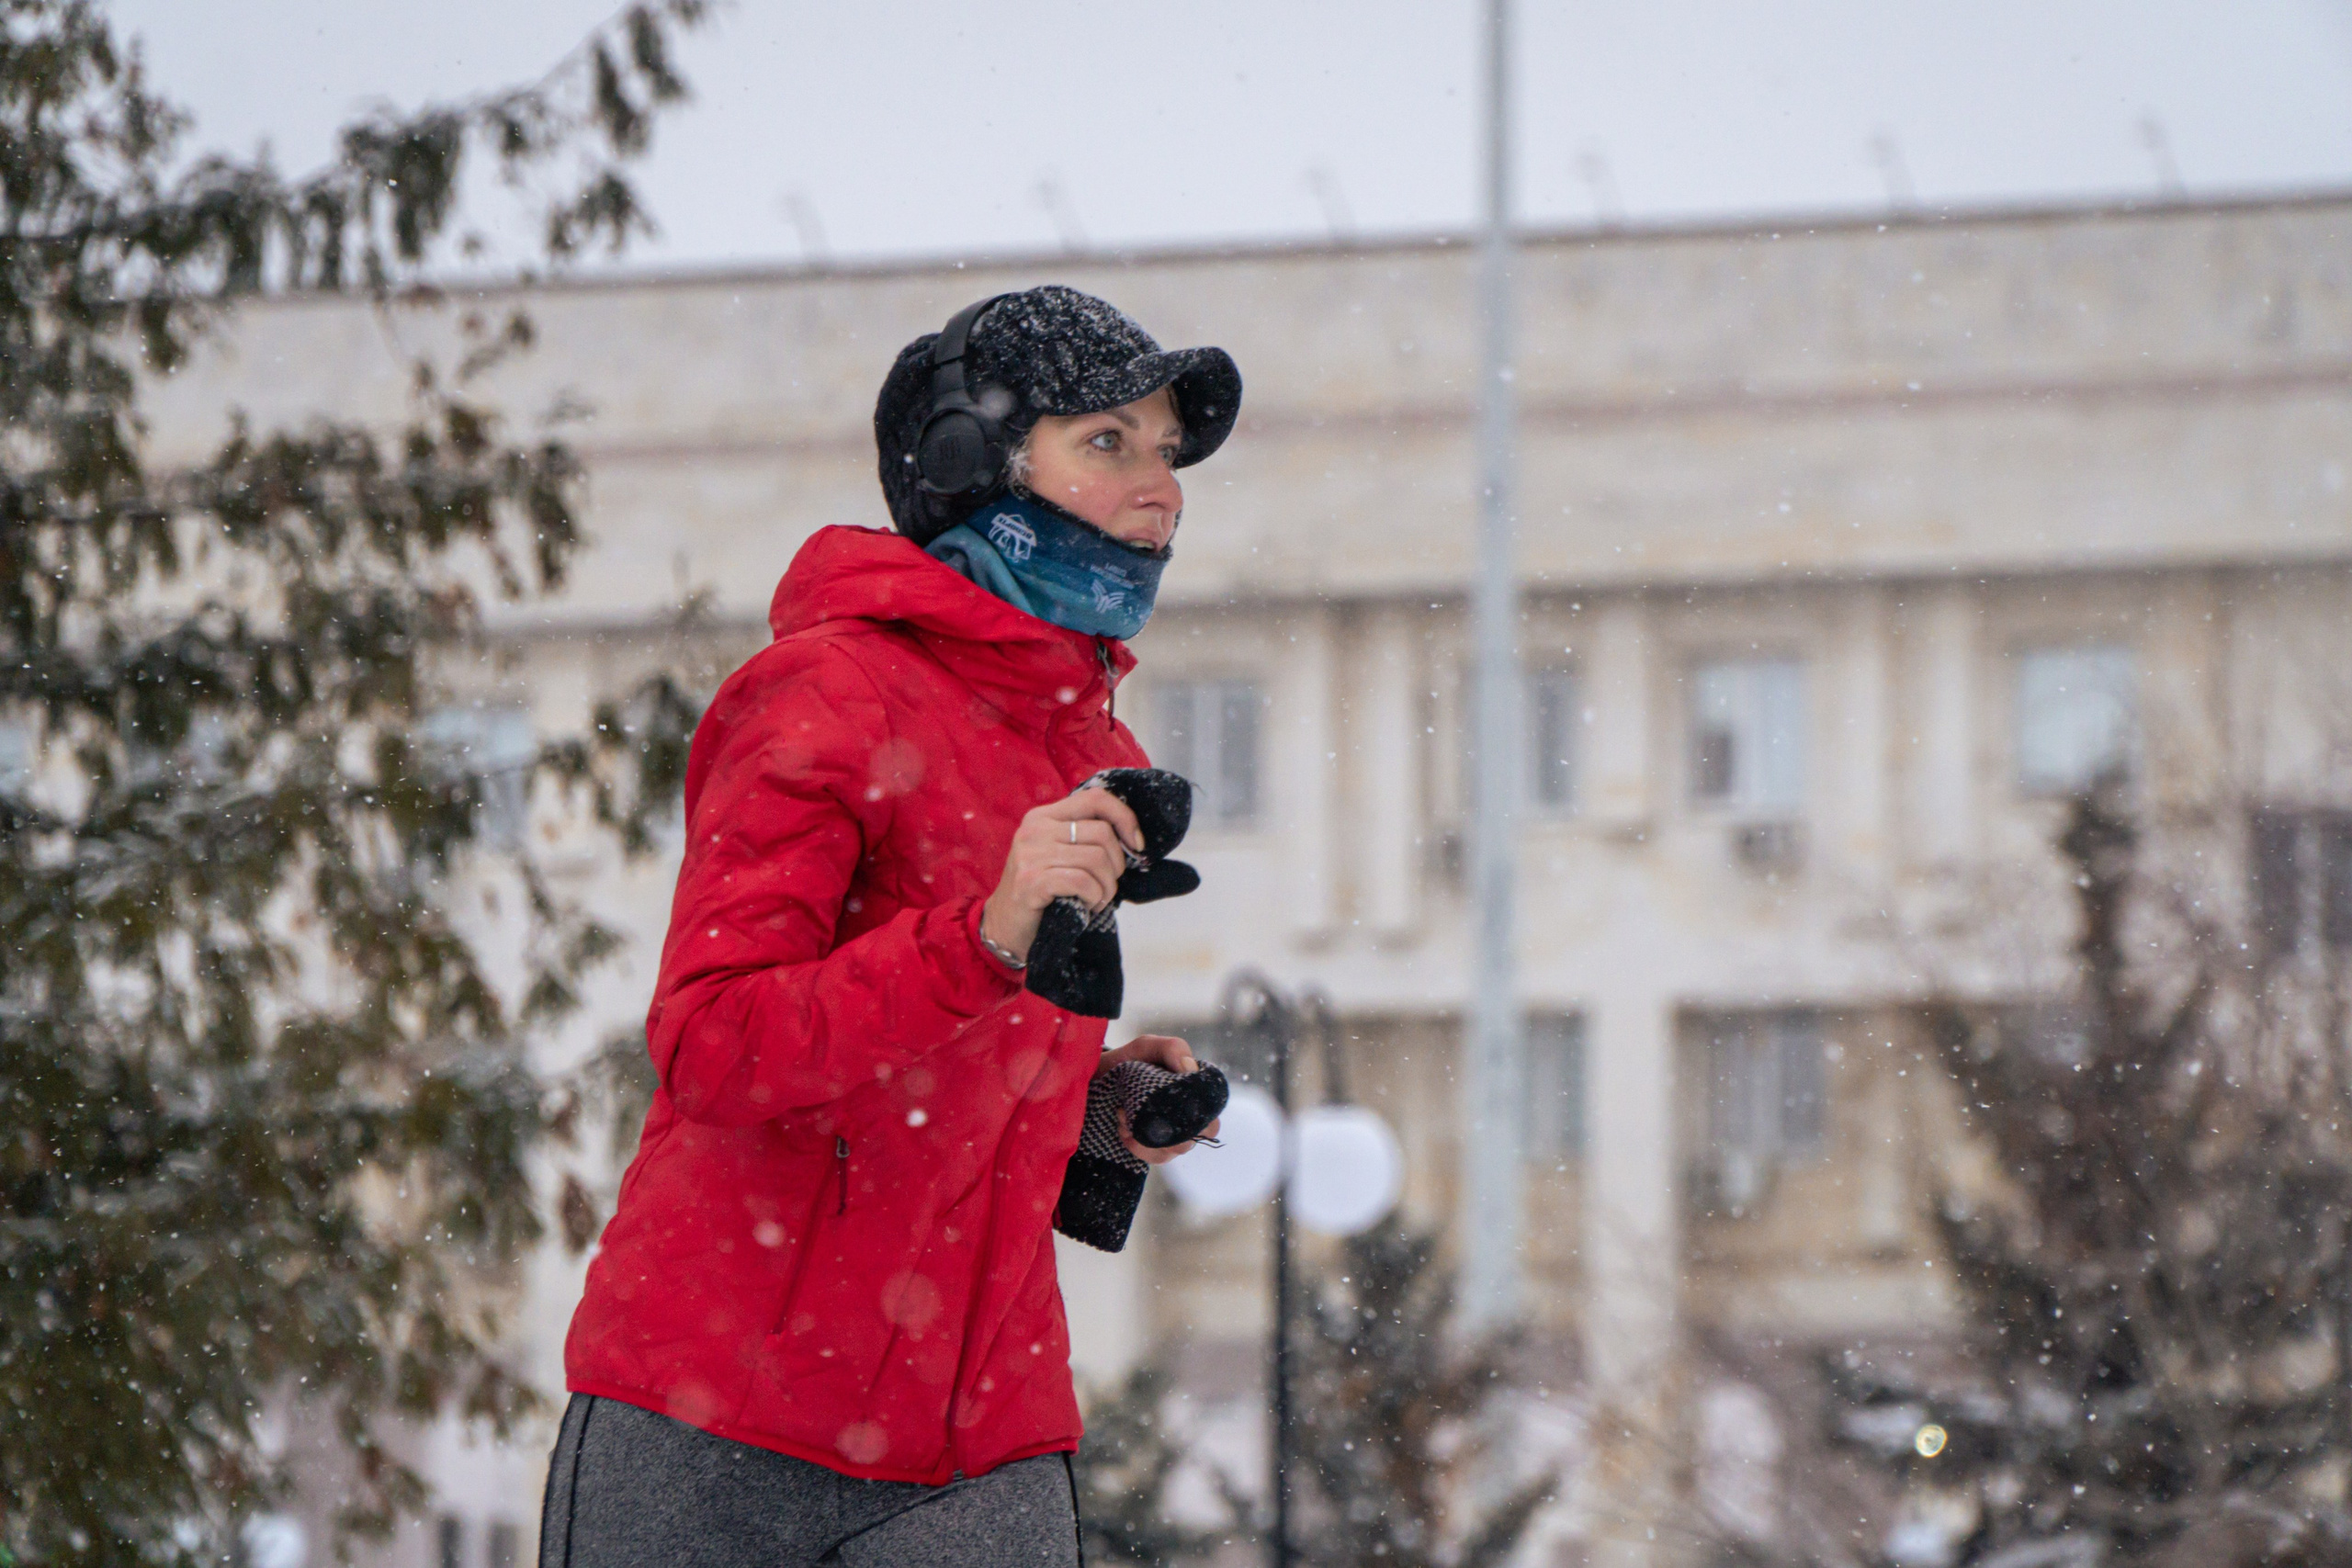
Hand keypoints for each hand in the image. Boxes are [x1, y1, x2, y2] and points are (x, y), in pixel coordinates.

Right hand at [980, 787, 1141, 964]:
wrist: (1005, 927)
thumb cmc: (1042, 892)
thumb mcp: (1060, 855)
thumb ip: (1086, 839)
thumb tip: (1133, 840)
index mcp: (1044, 816)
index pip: (1096, 798)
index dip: (1125, 818)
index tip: (1136, 845)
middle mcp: (1036, 828)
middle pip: (1102, 833)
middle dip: (1117, 864)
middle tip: (1106, 885)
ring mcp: (1031, 854)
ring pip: (1097, 859)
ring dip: (1106, 887)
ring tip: (1095, 899)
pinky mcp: (1031, 880)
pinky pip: (1083, 882)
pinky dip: (1094, 897)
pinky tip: (1086, 907)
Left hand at [1100, 1034, 1219, 1164]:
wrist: (1098, 1079)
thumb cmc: (1129, 1061)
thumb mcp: (1147, 1047)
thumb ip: (1172, 1048)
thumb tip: (1189, 1069)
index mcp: (1195, 1093)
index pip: (1212, 1115)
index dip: (1198, 1114)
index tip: (1167, 1099)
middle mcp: (1188, 1118)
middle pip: (1199, 1136)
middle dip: (1172, 1128)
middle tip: (1142, 1110)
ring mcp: (1171, 1136)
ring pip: (1177, 1150)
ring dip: (1149, 1135)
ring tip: (1124, 1113)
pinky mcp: (1153, 1150)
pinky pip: (1156, 1158)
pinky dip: (1138, 1146)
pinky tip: (1123, 1129)